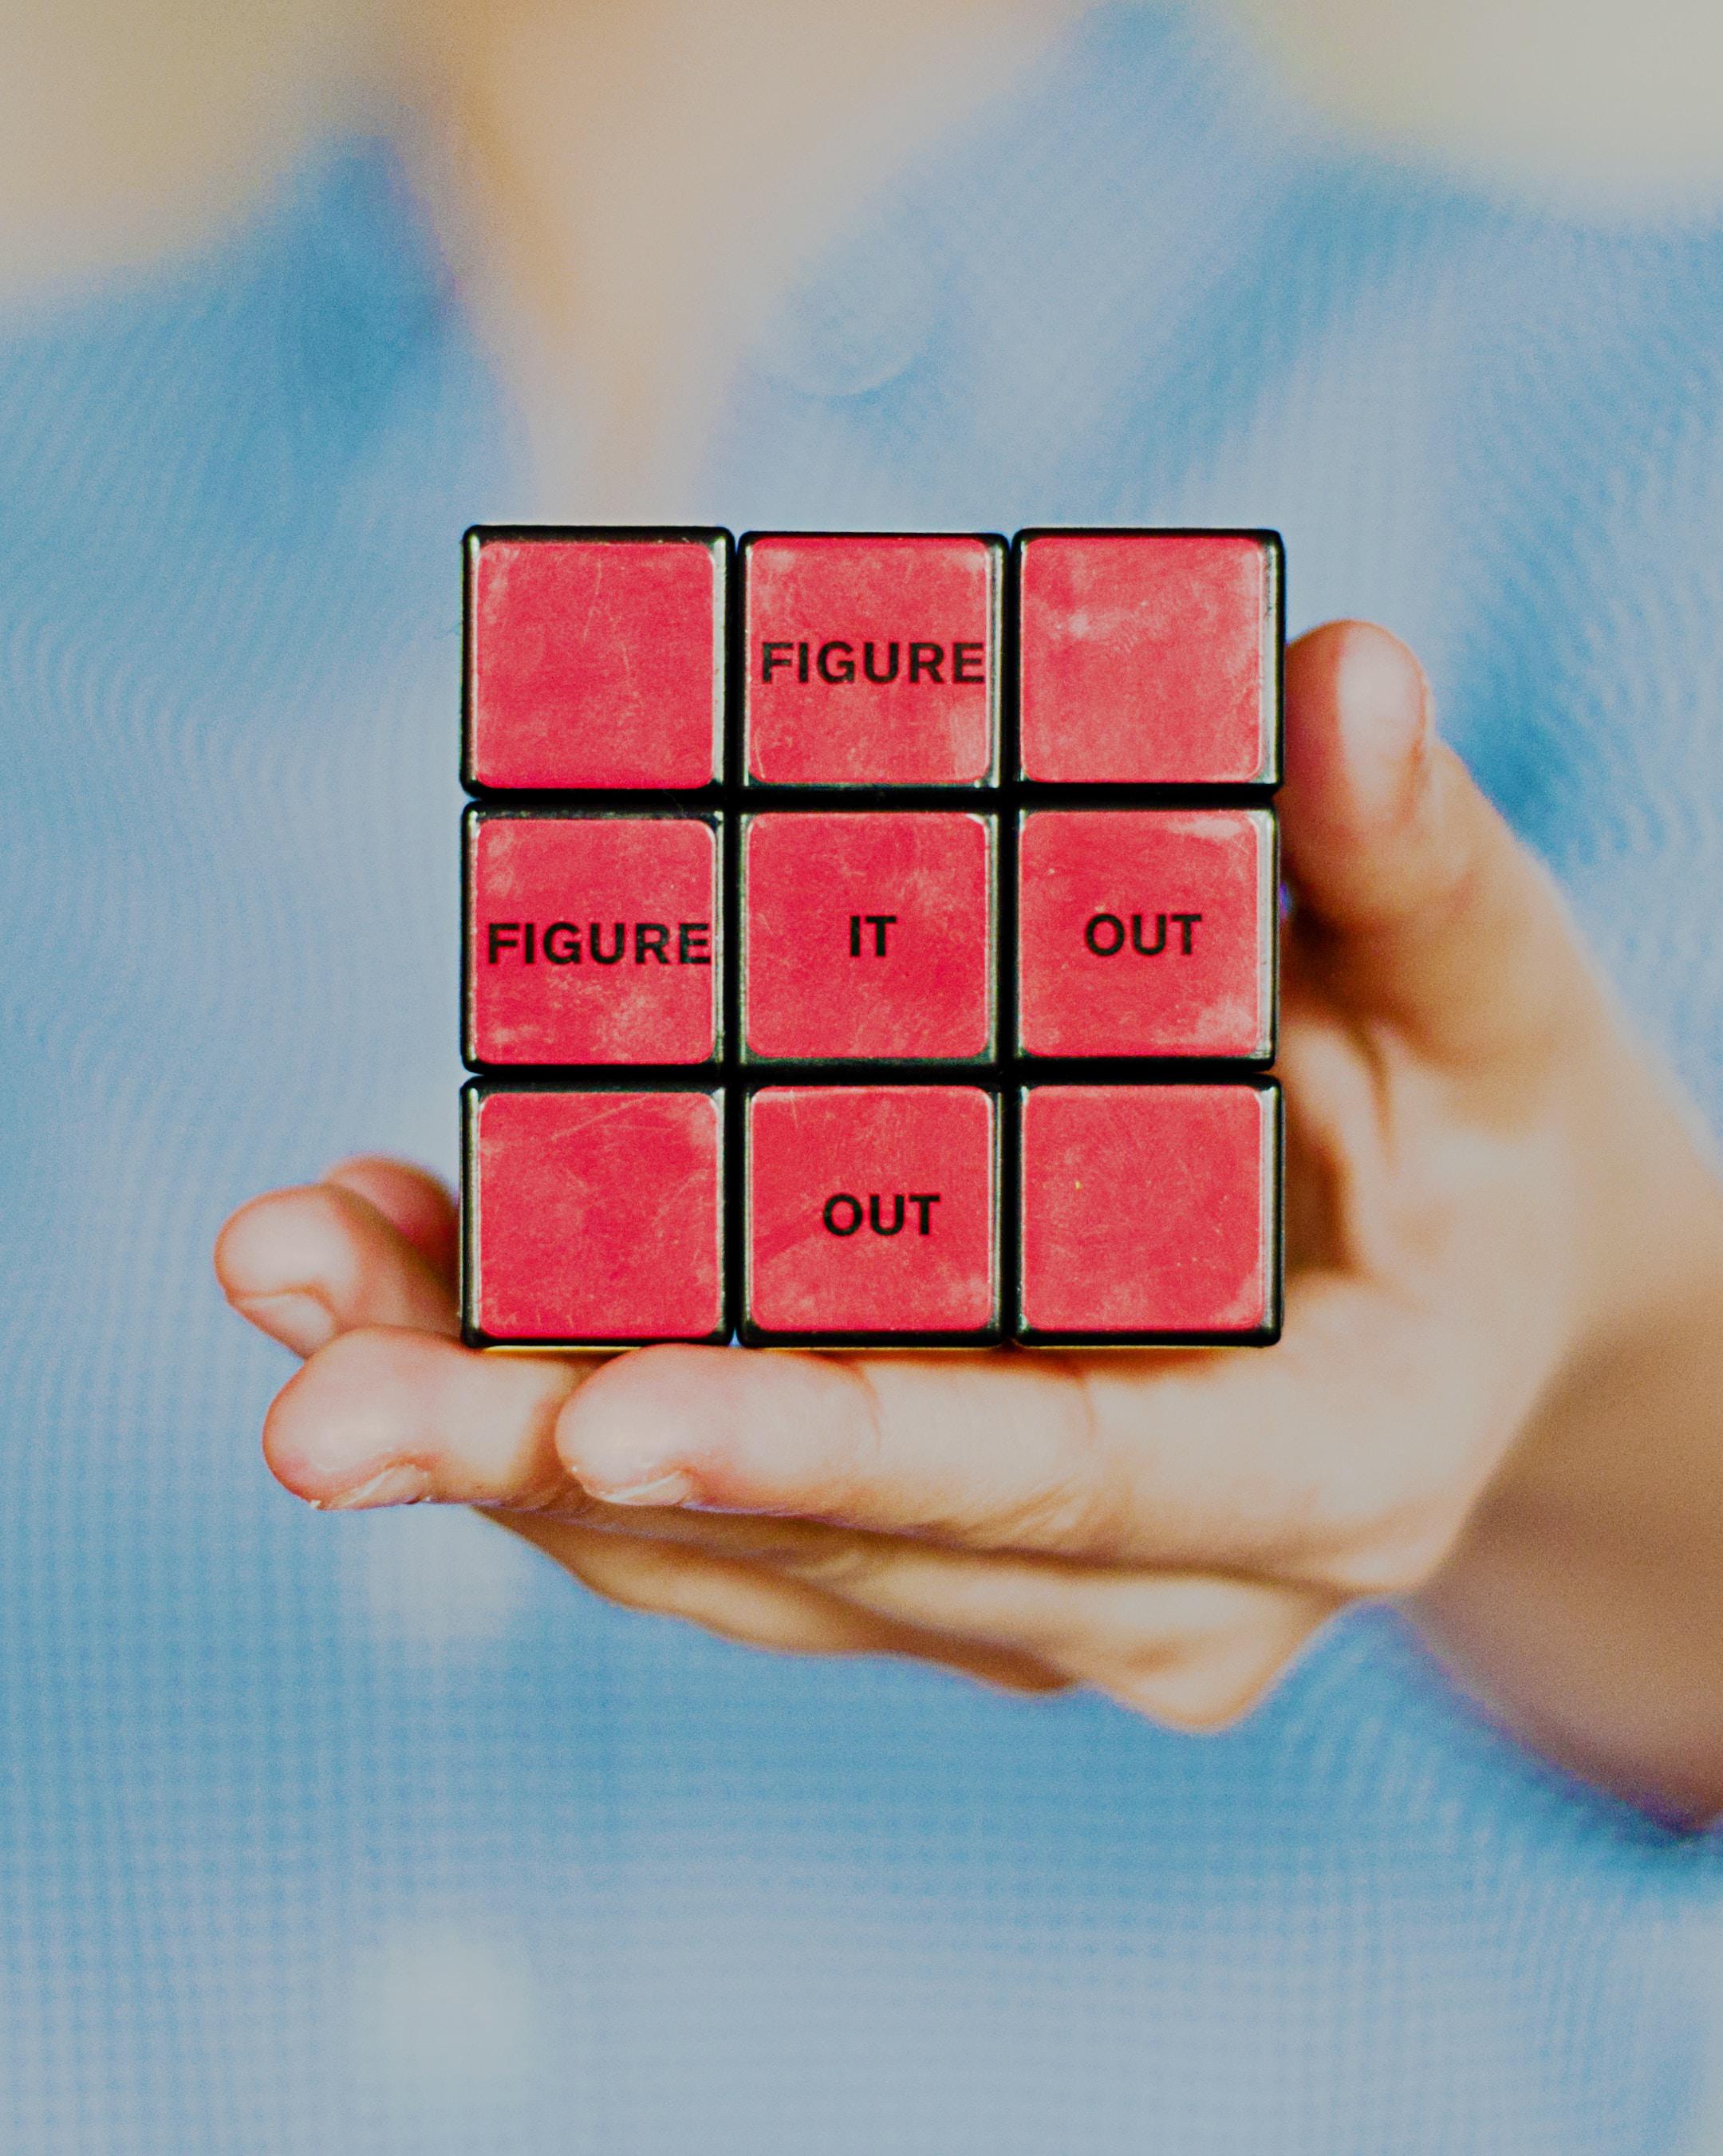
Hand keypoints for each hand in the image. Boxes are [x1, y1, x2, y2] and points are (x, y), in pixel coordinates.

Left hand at [216, 623, 1722, 1812]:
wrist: (1468, 1302)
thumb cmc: (1484, 1138)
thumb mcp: (1490, 998)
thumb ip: (1408, 862)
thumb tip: (1340, 671)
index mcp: (1321, 1467)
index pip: (1064, 1478)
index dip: (843, 1443)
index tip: (609, 1411)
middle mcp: (1157, 1589)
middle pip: (829, 1542)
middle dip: (558, 1464)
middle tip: (312, 1395)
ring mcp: (1028, 1598)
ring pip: (727, 1555)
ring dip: (497, 1433)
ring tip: (292, 1280)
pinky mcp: (926, 1553)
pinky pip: (709, 1511)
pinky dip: (543, 1399)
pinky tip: (396, 1268)